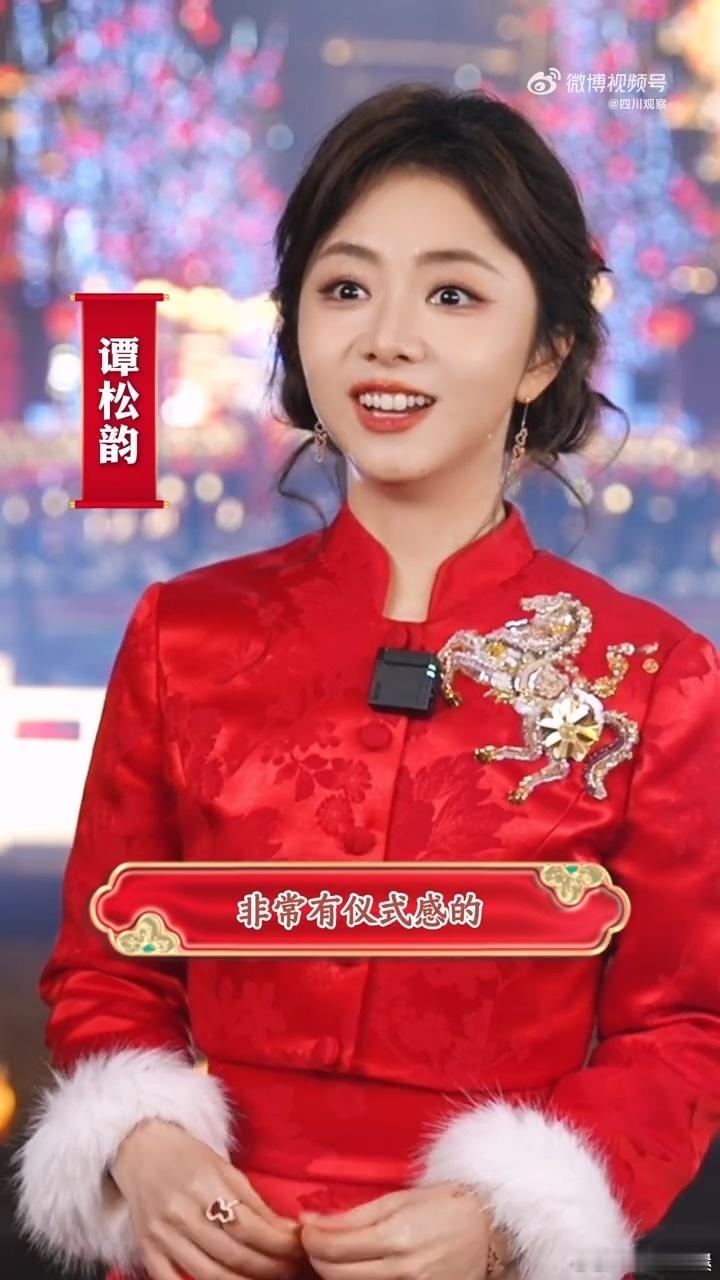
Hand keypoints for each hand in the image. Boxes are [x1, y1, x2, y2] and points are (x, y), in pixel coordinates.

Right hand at [109, 1117, 306, 1279]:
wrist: (140, 1150)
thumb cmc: (188, 1156)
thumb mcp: (225, 1168)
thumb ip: (254, 1202)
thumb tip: (287, 1231)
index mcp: (205, 1184)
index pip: (250, 1226)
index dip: (279, 1244)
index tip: (299, 1250)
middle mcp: (181, 1212)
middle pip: (234, 1255)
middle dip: (270, 1268)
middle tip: (291, 1270)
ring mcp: (162, 1235)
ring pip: (209, 1275)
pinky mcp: (147, 1250)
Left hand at [297, 1181, 491, 1279]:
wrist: (491, 1232)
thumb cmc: (445, 1206)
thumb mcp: (399, 1199)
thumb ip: (354, 1215)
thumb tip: (311, 1221)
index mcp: (398, 1236)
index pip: (335, 1248)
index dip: (312, 1240)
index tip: (305, 1230)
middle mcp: (405, 1270)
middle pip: (338, 1275)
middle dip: (317, 1260)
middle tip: (313, 1244)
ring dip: (335, 1274)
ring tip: (334, 1258)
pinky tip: (357, 1271)